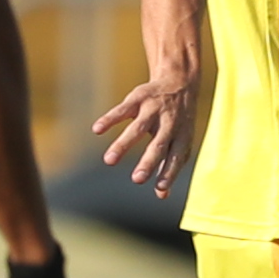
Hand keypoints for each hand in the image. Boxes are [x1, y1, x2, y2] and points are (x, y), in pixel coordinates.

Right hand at [92, 56, 204, 197]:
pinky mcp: (138, 98)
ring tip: (108, 161)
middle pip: (159, 144)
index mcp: (181, 137)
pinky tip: (97, 129)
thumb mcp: (179, 141)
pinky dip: (110, 119)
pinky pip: (122, 109)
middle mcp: (169, 123)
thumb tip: (162, 195)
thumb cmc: (178, 122)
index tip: (160, 189)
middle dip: (148, 162)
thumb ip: (169, 167)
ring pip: (138, 128)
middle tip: (137, 180)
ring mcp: (153, 110)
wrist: (179, 82)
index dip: (169, 173)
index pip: (176, 158)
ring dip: (123, 144)